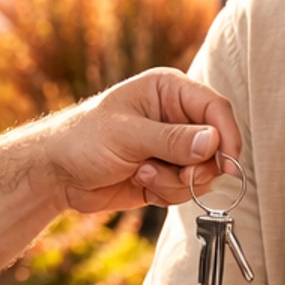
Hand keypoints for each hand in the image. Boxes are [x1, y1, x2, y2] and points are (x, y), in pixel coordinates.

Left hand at [35, 70, 241, 212]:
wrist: (56, 173)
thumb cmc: (83, 139)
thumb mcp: (127, 135)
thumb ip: (172, 140)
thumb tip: (212, 143)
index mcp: (169, 91)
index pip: (216, 108)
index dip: (227, 136)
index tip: (227, 163)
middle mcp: (176, 116)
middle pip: (216, 144)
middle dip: (197, 167)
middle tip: (178, 175)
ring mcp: (172, 147)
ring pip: (203, 172)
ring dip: (176, 182)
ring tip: (142, 174)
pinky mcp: (166, 173)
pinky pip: (186, 190)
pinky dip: (168, 194)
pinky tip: (140, 183)